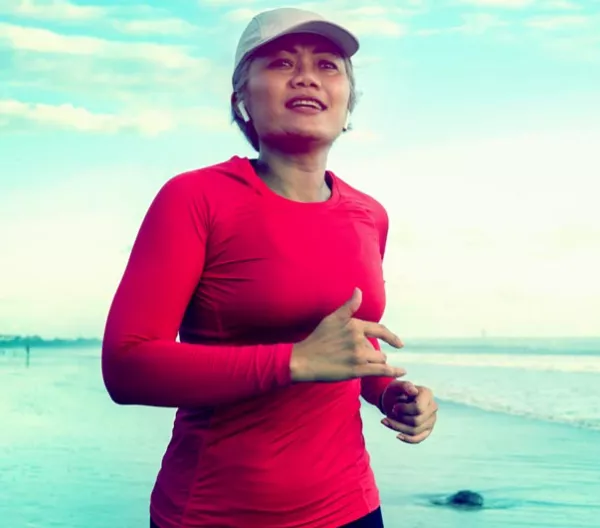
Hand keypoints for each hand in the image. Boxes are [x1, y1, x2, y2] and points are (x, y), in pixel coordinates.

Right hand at [290, 288, 405, 381]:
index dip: (391, 337)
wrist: (305, 359)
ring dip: (375, 364)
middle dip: (372, 355)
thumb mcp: (332, 318)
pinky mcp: (357, 370)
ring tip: (361, 366)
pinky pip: (381, 371)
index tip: (399, 344)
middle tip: (357, 359)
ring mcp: (358, 355)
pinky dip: (393, 372)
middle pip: (377, 349)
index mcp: (355, 325)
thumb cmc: (318, 338)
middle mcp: (358, 339)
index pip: (380, 330)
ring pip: (379, 360)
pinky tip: (402, 372)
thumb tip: (358, 290)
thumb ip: (349, 306)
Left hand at [380, 381, 437, 443]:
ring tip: (386, 421)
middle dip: (399, 419)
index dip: (404, 410)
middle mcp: (432, 407)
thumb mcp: (396, 386)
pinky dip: (407, 439)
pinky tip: (397, 435)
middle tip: (391, 412)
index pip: (419, 409)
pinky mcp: (427, 430)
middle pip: (416, 421)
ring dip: (398, 428)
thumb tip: (413, 390)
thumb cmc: (395, 392)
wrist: (393, 400)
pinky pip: (418, 439)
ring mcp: (431, 420)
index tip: (395, 407)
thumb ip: (404, 385)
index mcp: (427, 394)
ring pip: (415, 431)